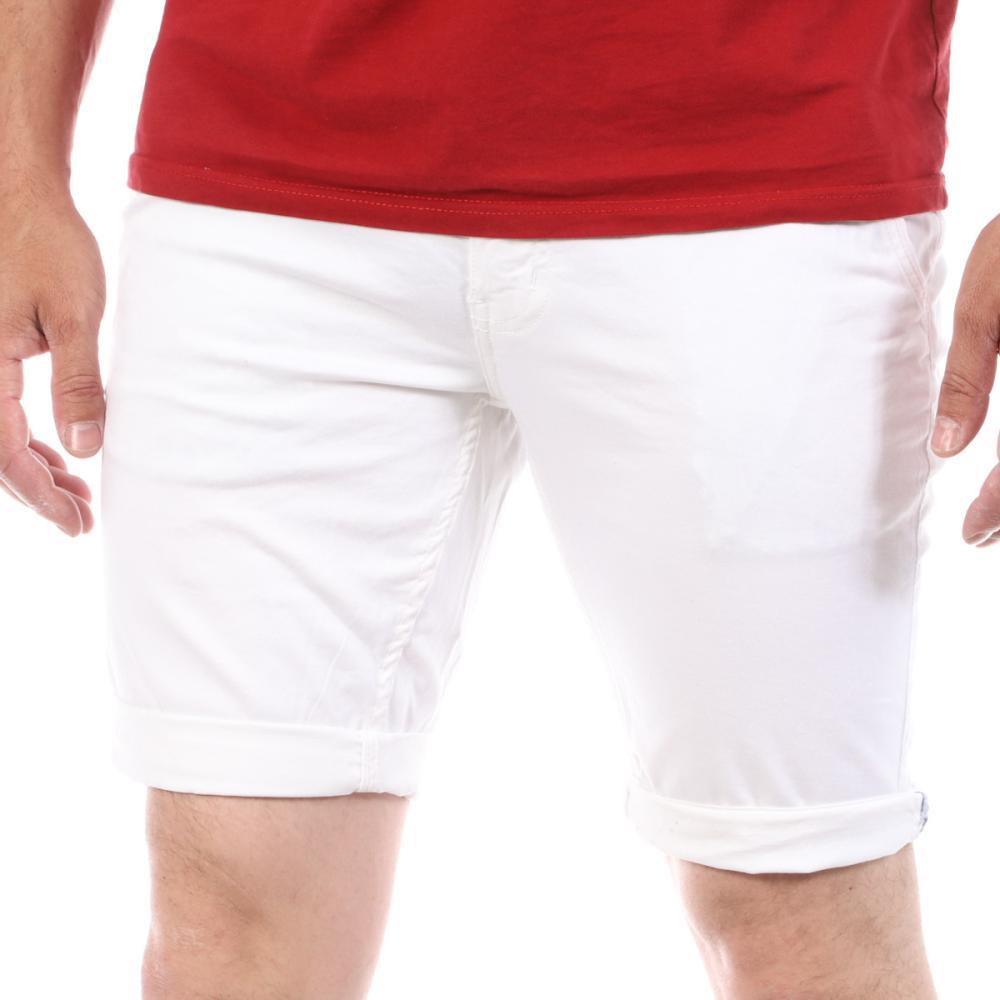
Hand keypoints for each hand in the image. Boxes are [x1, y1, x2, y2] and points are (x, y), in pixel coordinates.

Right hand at [0, 187, 105, 535]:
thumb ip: (77, 385)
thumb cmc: (48, 245)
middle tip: (83, 518)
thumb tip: (85, 450)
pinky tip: (59, 452)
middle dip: (39, 491)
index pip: (4, 454)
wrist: (19, 191)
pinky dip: (28, 437)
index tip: (75, 522)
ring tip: (78, 492)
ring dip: (35, 467)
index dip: (39, 495)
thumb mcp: (76, 318)